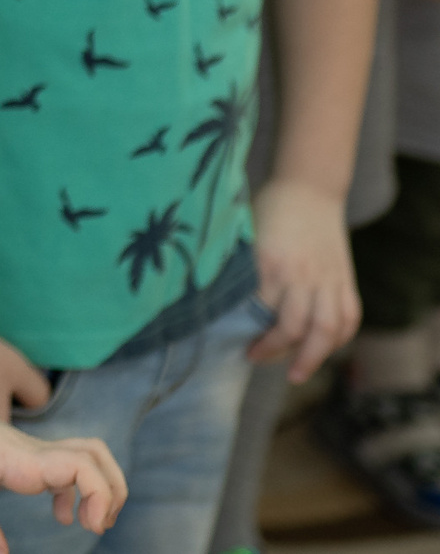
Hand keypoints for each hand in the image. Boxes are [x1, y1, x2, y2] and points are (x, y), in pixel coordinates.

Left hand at [0, 380, 124, 553]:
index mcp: (24, 459)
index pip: (85, 467)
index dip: (101, 496)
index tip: (90, 527)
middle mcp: (34, 452)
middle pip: (97, 457)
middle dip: (113, 491)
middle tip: (98, 524)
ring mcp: (29, 451)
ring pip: (85, 457)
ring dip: (100, 487)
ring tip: (91, 522)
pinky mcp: (19, 455)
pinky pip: (64, 467)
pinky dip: (76, 492)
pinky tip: (60, 516)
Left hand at [251, 177, 360, 380]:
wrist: (308, 187)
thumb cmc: (267, 209)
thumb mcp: (244, 234)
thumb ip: (236, 266)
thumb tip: (214, 300)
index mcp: (270, 262)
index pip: (259, 311)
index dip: (247, 332)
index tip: (233, 342)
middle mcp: (301, 274)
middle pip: (294, 327)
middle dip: (275, 351)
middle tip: (255, 358)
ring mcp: (327, 278)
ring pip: (326, 329)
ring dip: (312, 357)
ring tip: (296, 374)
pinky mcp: (344, 278)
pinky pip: (348, 316)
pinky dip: (339, 338)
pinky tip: (324, 350)